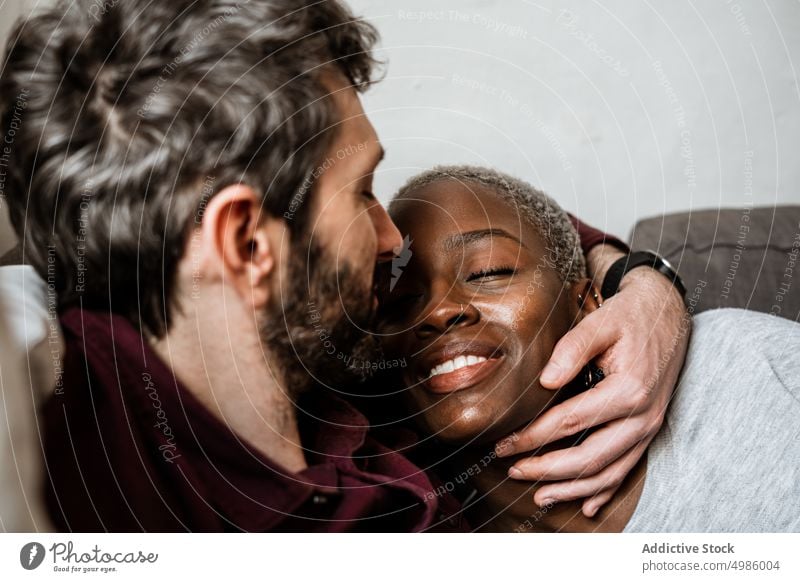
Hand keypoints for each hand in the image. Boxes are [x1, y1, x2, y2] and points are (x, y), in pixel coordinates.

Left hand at [497, 263, 690, 516]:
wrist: (667, 313)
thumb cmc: (630, 317)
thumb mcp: (600, 322)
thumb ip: (571, 348)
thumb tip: (545, 381)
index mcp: (629, 389)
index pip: (571, 422)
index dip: (534, 436)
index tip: (505, 443)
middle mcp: (643, 417)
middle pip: (590, 458)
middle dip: (547, 470)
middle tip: (514, 470)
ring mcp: (649, 428)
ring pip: (609, 473)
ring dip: (573, 489)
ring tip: (540, 496)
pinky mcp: (650, 431)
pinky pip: (628, 470)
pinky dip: (606, 492)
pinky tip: (585, 506)